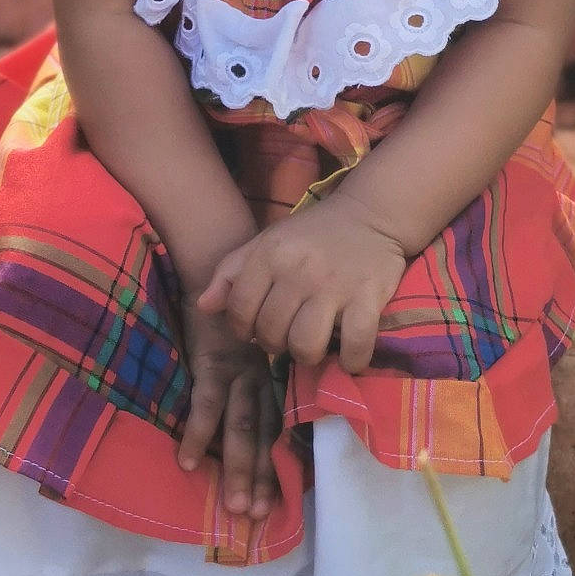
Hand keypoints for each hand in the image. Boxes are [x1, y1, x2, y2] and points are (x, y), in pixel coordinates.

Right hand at [178, 296, 281, 520]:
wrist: (214, 259)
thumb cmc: (231, 299)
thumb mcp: (251, 335)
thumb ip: (256, 367)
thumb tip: (260, 412)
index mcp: (265, 373)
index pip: (274, 426)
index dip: (275, 464)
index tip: (276, 502)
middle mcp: (256, 376)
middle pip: (261, 435)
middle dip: (259, 477)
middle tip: (257, 517)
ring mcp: (235, 370)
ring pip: (241, 427)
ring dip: (239, 467)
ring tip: (235, 506)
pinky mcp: (211, 360)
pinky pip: (206, 403)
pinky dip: (200, 434)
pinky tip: (190, 463)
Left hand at [196, 199, 406, 373]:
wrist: (370, 215)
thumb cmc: (313, 234)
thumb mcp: (267, 242)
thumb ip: (232, 271)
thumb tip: (204, 306)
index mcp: (270, 255)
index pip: (239, 310)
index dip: (242, 329)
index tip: (256, 328)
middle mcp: (298, 271)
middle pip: (271, 334)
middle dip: (275, 343)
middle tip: (288, 333)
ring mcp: (334, 286)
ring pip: (305, 346)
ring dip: (307, 355)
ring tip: (313, 343)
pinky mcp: (368, 297)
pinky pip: (354, 346)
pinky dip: (351, 360)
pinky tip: (348, 355)